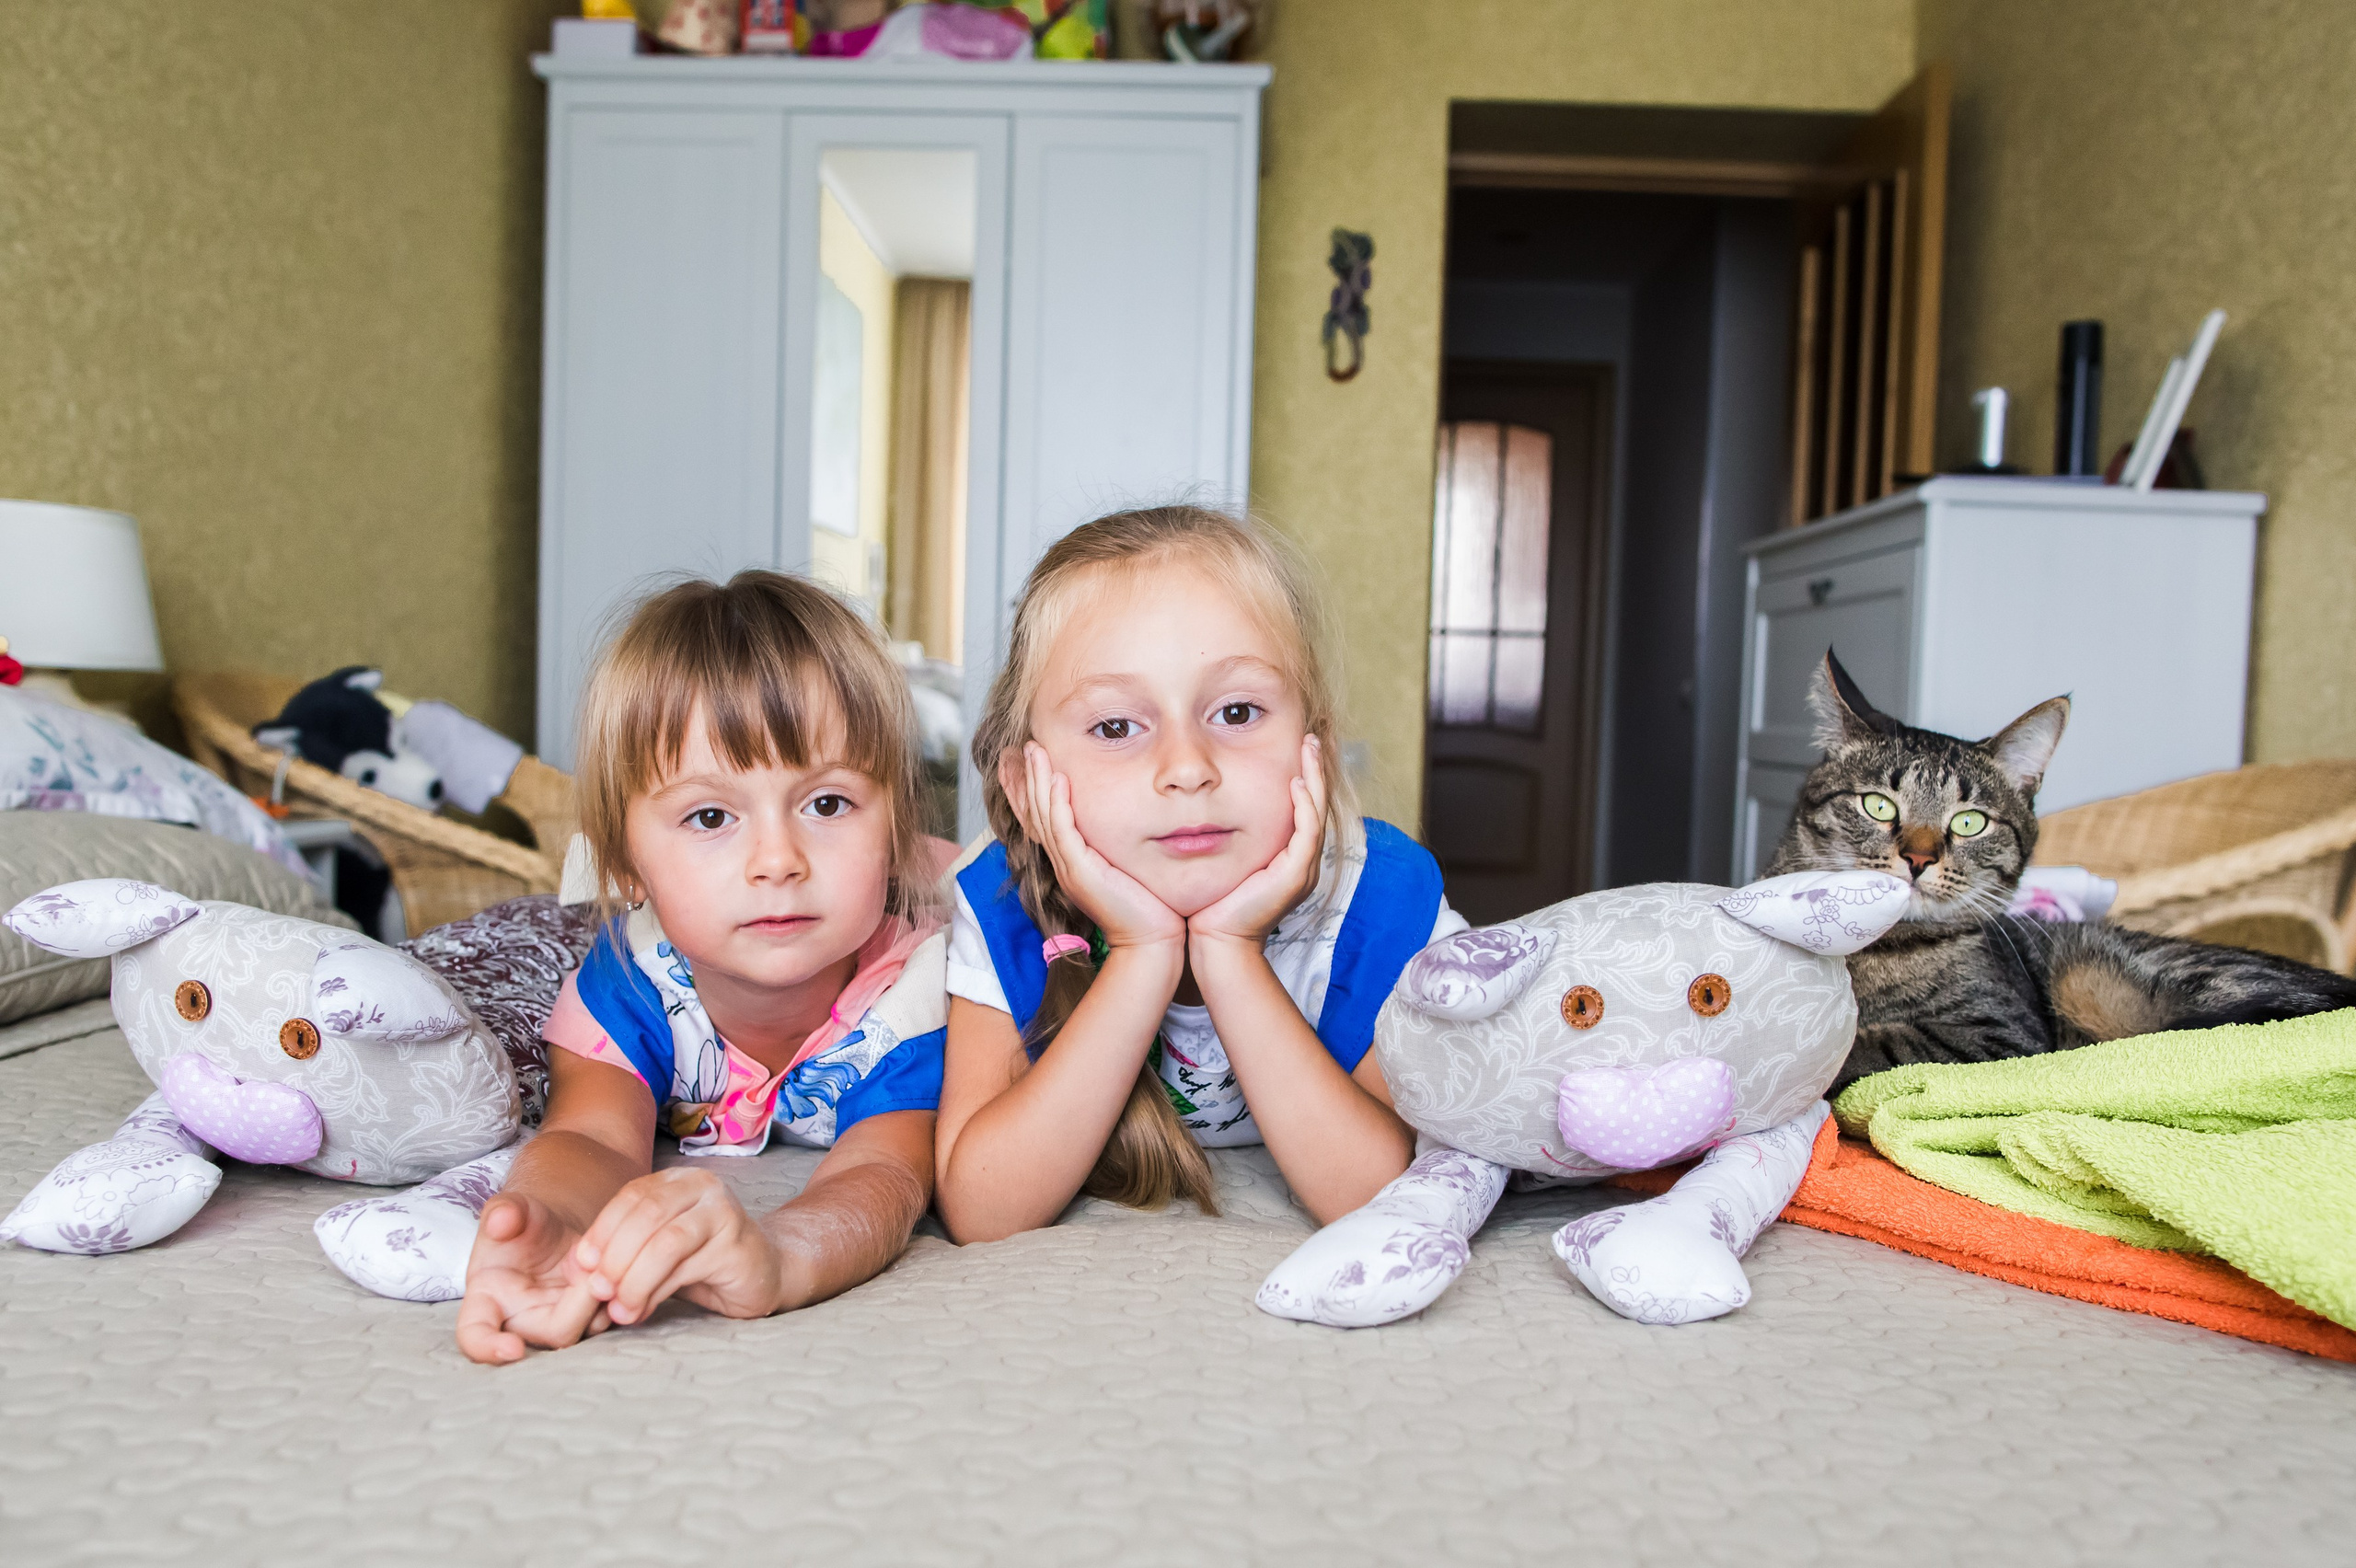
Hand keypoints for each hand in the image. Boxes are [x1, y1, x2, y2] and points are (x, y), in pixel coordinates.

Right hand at [454, 1193, 609, 1364]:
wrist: (550, 1229)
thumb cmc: (520, 1224)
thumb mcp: (511, 1209)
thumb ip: (503, 1212)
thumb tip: (501, 1220)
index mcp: (486, 1301)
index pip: (475, 1336)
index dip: (488, 1348)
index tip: (512, 1350)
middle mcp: (521, 1322)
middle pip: (554, 1333)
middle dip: (579, 1302)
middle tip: (587, 1267)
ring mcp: (558, 1324)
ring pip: (589, 1328)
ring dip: (601, 1294)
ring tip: (593, 1260)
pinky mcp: (588, 1319)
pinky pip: (611, 1315)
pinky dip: (618, 1290)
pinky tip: (608, 1265)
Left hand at [570, 1167, 795, 1326]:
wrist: (762, 1274)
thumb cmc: (701, 1262)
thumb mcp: (655, 1251)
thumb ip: (623, 1253)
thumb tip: (578, 1270)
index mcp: (679, 1180)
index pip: (632, 1195)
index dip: (602, 1229)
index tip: (582, 1265)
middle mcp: (703, 1186)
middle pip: (646, 1214)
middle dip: (615, 1256)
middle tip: (598, 1292)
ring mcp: (724, 1212)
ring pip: (665, 1241)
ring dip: (634, 1279)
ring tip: (619, 1309)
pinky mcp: (737, 1244)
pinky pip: (686, 1266)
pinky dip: (656, 1291)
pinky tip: (641, 1310)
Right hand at [1021, 743, 1184, 951]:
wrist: (1152, 941)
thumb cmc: (1149, 905)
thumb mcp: (1126, 865)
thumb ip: (1118, 843)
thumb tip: (1130, 818)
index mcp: (1071, 861)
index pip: (1042, 818)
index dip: (1030, 789)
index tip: (1026, 760)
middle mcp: (1064, 863)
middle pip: (1034, 813)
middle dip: (1026, 778)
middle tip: (1023, 746)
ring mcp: (1069, 868)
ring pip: (1043, 817)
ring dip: (1037, 781)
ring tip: (1034, 751)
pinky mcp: (1081, 873)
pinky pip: (1063, 832)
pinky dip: (1058, 804)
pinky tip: (1059, 779)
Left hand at [1189, 735, 1325, 951]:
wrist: (1215, 940)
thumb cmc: (1211, 902)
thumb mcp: (1222, 858)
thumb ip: (1225, 833)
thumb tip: (1204, 803)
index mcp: (1287, 856)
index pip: (1302, 808)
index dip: (1304, 777)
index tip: (1294, 746)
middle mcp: (1300, 860)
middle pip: (1316, 805)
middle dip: (1314, 769)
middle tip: (1308, 738)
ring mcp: (1301, 869)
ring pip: (1317, 814)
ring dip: (1314, 779)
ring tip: (1307, 750)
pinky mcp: (1294, 875)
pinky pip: (1307, 834)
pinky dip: (1305, 807)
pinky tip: (1296, 784)